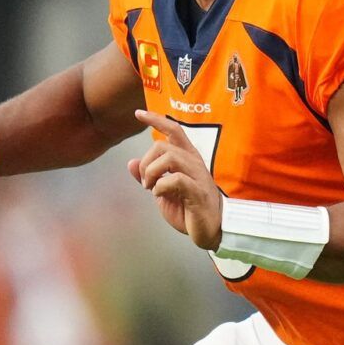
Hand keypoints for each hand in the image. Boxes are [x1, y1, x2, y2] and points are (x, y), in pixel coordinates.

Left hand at [128, 109, 222, 249]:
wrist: (212, 230)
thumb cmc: (189, 209)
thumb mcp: (163, 191)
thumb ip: (149, 177)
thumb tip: (131, 163)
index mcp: (187, 159)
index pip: (174, 130)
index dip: (156, 119)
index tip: (138, 114)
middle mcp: (194, 163)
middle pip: (163, 146)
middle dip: (146, 163)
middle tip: (145, 183)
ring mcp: (197, 177)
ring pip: (169, 157)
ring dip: (152, 172)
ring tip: (151, 188)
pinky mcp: (197, 193)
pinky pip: (176, 179)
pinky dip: (161, 186)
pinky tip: (159, 195)